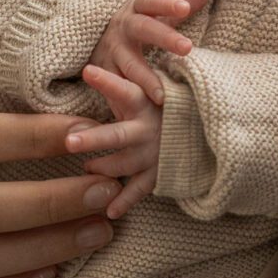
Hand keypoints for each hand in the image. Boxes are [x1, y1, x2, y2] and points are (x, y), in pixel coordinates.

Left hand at [66, 64, 162, 218]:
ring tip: (86, 168)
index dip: (107, 81)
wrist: (207, 125)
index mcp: (146, 102)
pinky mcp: (159, 172)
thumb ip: (124, 83)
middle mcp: (149, 129)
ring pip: (124, 164)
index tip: (87, 71)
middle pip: (118, 134)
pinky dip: (125, 201)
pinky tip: (109, 211)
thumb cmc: (167, 100)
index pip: (124, 89)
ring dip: (103, 168)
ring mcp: (154, 153)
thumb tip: (88, 66)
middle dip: (94, 139)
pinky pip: (140, 189)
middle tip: (70, 142)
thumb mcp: (150, 86)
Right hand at [89, 0, 206, 103]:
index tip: (185, 7)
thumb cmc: (136, 26)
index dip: (167, 2)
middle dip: (164, 37)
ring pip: (128, 63)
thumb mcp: (153, 13)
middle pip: (143, 28)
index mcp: (136, 9)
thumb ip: (179, 4)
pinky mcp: (104, 73)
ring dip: (144, 79)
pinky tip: (139, 112)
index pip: (151, 1)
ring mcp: (111, 51)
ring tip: (162, 96)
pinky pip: (115, 86)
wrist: (95, 40)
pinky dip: (126, 98)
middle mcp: (122, 27)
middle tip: (187, 47)